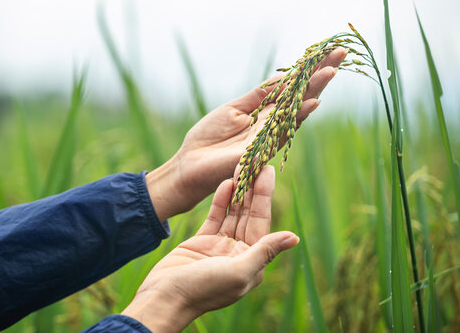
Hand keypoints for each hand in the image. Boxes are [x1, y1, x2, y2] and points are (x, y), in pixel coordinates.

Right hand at [123, 166, 298, 332]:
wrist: (164, 298)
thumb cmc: (203, 290)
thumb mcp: (239, 271)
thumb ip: (265, 251)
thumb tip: (294, 237)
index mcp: (253, 261)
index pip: (262, 222)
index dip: (265, 195)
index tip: (269, 171)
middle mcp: (239, 252)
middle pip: (249, 214)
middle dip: (252, 188)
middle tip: (256, 161)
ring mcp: (220, 246)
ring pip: (233, 213)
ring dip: (238, 191)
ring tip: (241, 166)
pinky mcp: (202, 241)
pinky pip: (215, 217)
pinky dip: (221, 201)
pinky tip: (226, 183)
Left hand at [146, 48, 346, 220]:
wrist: (190, 164)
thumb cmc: (209, 138)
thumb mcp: (233, 109)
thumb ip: (258, 96)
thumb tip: (280, 78)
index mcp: (265, 112)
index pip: (292, 88)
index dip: (309, 71)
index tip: (326, 51)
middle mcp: (273, 123)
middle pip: (302, 96)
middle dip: (321, 76)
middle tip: (341, 54)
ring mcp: (270, 136)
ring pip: (298, 111)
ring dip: (315, 91)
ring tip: (331, 71)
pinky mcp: (262, 149)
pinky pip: (284, 131)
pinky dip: (298, 116)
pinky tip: (313, 102)